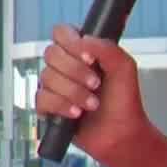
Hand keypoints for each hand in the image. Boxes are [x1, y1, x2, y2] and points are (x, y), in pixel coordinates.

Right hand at [35, 23, 150, 162]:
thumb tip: (83, 40)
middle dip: (75, 71)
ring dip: (73, 92)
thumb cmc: (124, 101)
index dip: (71, 43)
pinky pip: (42, 98)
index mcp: (81, 51)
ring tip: (92, 104)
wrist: (121, 134)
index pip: (61, 33)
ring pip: (47, 77)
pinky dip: (61, 105)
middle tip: (96, 84)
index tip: (90, 58)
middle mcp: (65, 66)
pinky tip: (76, 113)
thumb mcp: (124, 67)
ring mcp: (54, 86)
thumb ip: (106, 47)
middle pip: (51, 54)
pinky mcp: (47, 106)